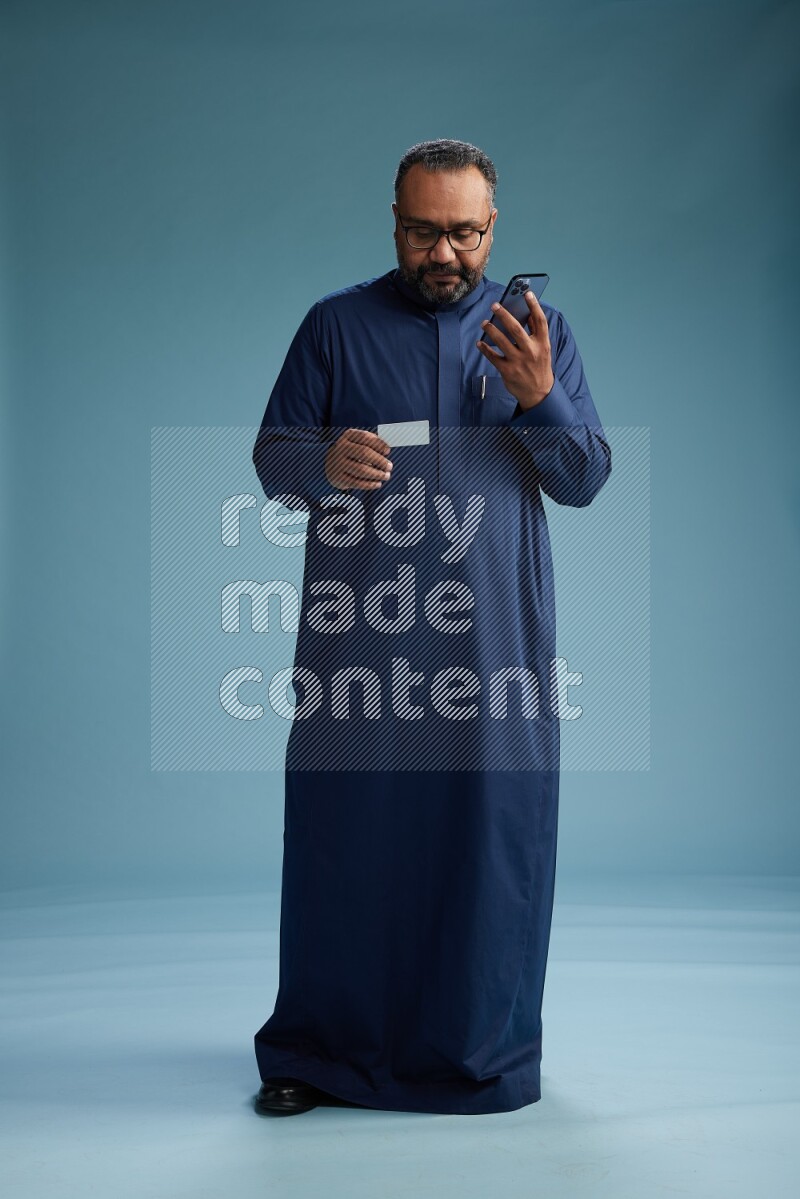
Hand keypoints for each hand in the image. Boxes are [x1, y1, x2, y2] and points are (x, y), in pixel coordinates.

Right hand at [325, 428, 392, 490]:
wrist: (329, 465)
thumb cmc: (351, 453)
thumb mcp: (357, 443)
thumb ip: (372, 443)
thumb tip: (386, 451)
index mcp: (348, 436)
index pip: (365, 437)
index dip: (379, 444)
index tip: (388, 451)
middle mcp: (341, 448)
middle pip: (364, 453)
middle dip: (380, 461)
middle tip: (389, 466)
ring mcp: (338, 463)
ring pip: (362, 469)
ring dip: (377, 474)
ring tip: (386, 476)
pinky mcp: (338, 478)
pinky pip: (357, 482)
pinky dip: (370, 484)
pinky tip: (378, 483)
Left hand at [476, 290, 554, 408]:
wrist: (538, 393)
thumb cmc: (538, 366)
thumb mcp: (543, 349)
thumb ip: (536, 332)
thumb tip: (527, 312)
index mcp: (542, 344)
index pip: (540, 321)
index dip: (534, 306)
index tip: (527, 293)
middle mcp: (531, 352)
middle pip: (516, 329)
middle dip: (504, 315)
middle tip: (494, 305)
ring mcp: (519, 362)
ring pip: (502, 341)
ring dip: (491, 329)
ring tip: (484, 323)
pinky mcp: (508, 371)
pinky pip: (493, 357)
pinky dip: (485, 349)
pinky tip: (479, 343)